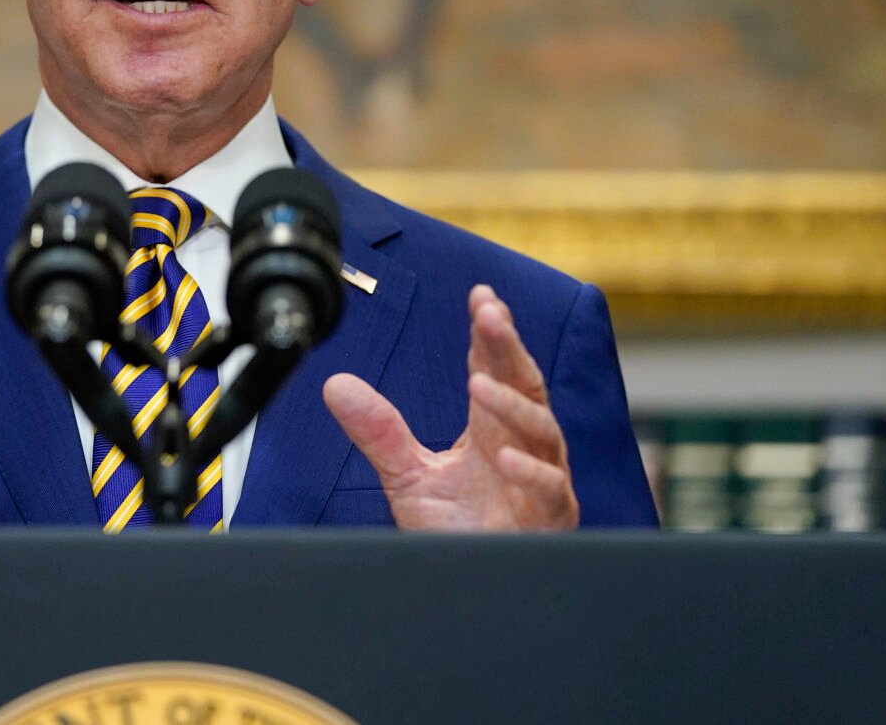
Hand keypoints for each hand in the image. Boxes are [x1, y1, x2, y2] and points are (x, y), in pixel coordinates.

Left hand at [323, 284, 578, 530]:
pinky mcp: (551, 518)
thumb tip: (335, 384)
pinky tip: (505, 457)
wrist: (474, 588)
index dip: (490, 333)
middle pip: (525, 384)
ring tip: (478, 384)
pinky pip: (550, 488)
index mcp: (491, 429)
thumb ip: (379, 431)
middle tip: (490, 312)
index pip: (495, 370)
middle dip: (509, 347)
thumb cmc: (457, 531)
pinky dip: (531, 472)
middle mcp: (522, 446)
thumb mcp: (407, 476)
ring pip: (540, 431)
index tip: (480, 298)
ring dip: (511, 405)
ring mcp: (541, 479)